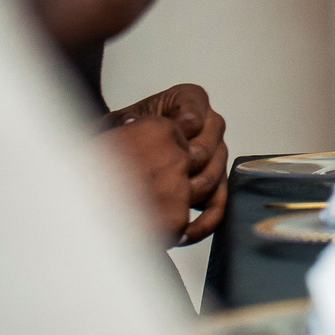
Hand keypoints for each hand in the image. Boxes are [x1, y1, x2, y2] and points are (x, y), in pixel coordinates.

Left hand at [105, 84, 228, 243]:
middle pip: (210, 145)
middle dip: (186, 164)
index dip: (186, 124)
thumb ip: (127, 123)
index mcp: (189, 101)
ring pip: (213, 177)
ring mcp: (214, 156)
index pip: (197, 110)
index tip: (173, 131)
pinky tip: (181, 234)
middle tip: (165, 175)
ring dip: (189, 196)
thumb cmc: (119, 138)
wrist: (116, 160)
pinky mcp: (214, 184)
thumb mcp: (118, 123)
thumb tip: (132, 127)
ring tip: (164, 209)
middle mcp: (209, 126)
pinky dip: (202, 222)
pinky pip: (218, 205)